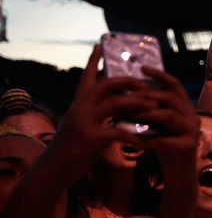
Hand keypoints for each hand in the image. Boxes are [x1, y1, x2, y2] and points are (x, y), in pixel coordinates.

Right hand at [58, 45, 155, 160]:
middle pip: (106, 84)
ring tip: (154, 106)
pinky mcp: (90, 139)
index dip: (93, 62)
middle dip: (129, 82)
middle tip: (147, 86)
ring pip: (115, 103)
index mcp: (77, 105)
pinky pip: (118, 131)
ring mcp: (83, 122)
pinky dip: (133, 135)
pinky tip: (144, 141)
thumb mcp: (81, 128)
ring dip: (137, 103)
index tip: (99, 45)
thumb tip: (115, 108)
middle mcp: (79, 109)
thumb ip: (96, 116)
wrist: (52, 172)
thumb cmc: (70, 151)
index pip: (86, 77)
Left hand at [132, 66, 199, 164]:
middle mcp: (191, 116)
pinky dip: (151, 140)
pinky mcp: (188, 149)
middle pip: (171, 97)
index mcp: (184, 108)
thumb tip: (124, 95)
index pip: (174, 85)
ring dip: (148, 114)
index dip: (159, 75)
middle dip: (148, 95)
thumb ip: (148, 112)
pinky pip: (168, 141)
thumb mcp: (157, 126)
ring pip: (170, 116)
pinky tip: (136, 142)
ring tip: (130, 116)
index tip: (141, 68)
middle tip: (127, 96)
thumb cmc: (165, 148)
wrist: (179, 176)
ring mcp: (192, 132)